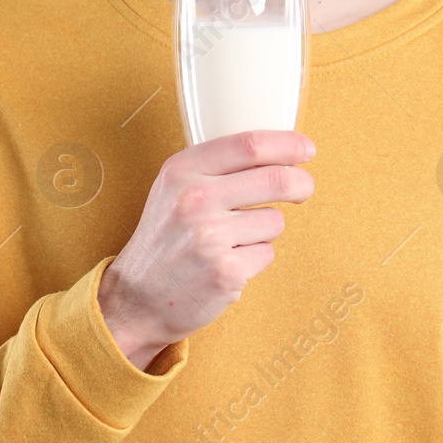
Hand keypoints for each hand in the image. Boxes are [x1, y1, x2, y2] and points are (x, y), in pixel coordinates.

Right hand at [97, 129, 315, 369]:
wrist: (136, 299)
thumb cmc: (165, 240)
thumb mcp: (174, 189)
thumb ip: (215, 168)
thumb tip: (279, 152)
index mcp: (181, 170)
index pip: (249, 144)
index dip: (287, 144)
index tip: (305, 149)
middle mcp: (194, 199)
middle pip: (275, 179)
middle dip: (301, 183)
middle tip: (303, 188)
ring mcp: (210, 237)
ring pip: (274, 221)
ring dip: (265, 231)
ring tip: (232, 242)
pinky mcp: (226, 272)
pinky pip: (266, 254)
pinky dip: (254, 259)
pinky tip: (227, 264)